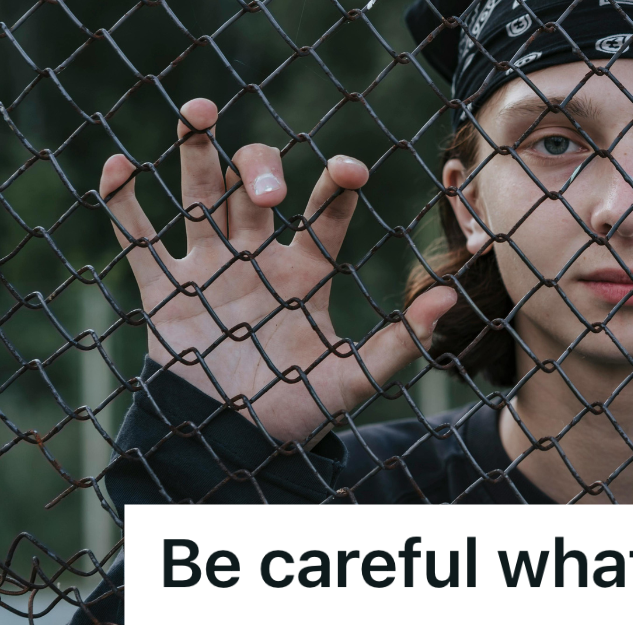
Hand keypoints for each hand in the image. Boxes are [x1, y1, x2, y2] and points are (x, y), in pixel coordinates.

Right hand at [100, 98, 455, 442]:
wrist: (235, 444)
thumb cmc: (299, 411)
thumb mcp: (354, 379)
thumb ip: (400, 342)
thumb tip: (449, 300)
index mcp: (307, 272)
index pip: (326, 212)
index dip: (337, 185)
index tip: (349, 171)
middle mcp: (257, 257)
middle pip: (256, 187)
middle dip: (262, 170)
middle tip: (269, 193)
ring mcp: (209, 269)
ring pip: (200, 194)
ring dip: (197, 151)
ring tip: (197, 110)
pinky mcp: (163, 291)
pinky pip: (139, 239)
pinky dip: (125, 203)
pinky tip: (120, 166)